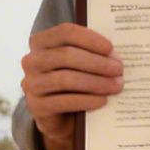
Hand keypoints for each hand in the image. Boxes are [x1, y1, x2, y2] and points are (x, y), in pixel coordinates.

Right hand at [20, 24, 123, 149]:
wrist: (59, 116)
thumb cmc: (73, 82)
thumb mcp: (78, 63)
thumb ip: (89, 52)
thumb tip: (115, 53)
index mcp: (40, 42)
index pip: (64, 32)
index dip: (89, 39)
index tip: (110, 48)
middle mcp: (31, 60)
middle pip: (66, 56)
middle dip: (96, 62)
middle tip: (119, 69)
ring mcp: (31, 83)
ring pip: (65, 79)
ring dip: (95, 82)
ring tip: (116, 86)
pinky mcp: (36, 106)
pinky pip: (63, 101)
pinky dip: (86, 100)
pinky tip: (102, 100)